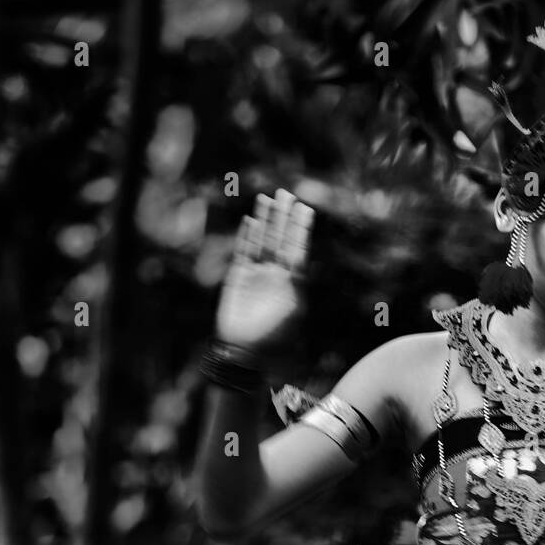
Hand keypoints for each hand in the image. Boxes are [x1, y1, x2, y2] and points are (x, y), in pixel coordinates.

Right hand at [215, 189, 313, 352]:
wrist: (245, 350)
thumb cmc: (273, 335)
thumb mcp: (293, 310)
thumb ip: (297, 284)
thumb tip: (300, 260)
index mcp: (293, 282)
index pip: (297, 248)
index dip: (300, 228)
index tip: (305, 208)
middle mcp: (276, 275)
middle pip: (280, 238)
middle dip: (284, 217)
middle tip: (287, 194)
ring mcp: (257, 275)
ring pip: (262, 240)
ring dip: (266, 220)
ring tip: (269, 199)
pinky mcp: (239, 277)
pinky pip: (244, 251)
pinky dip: (248, 236)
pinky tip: (252, 220)